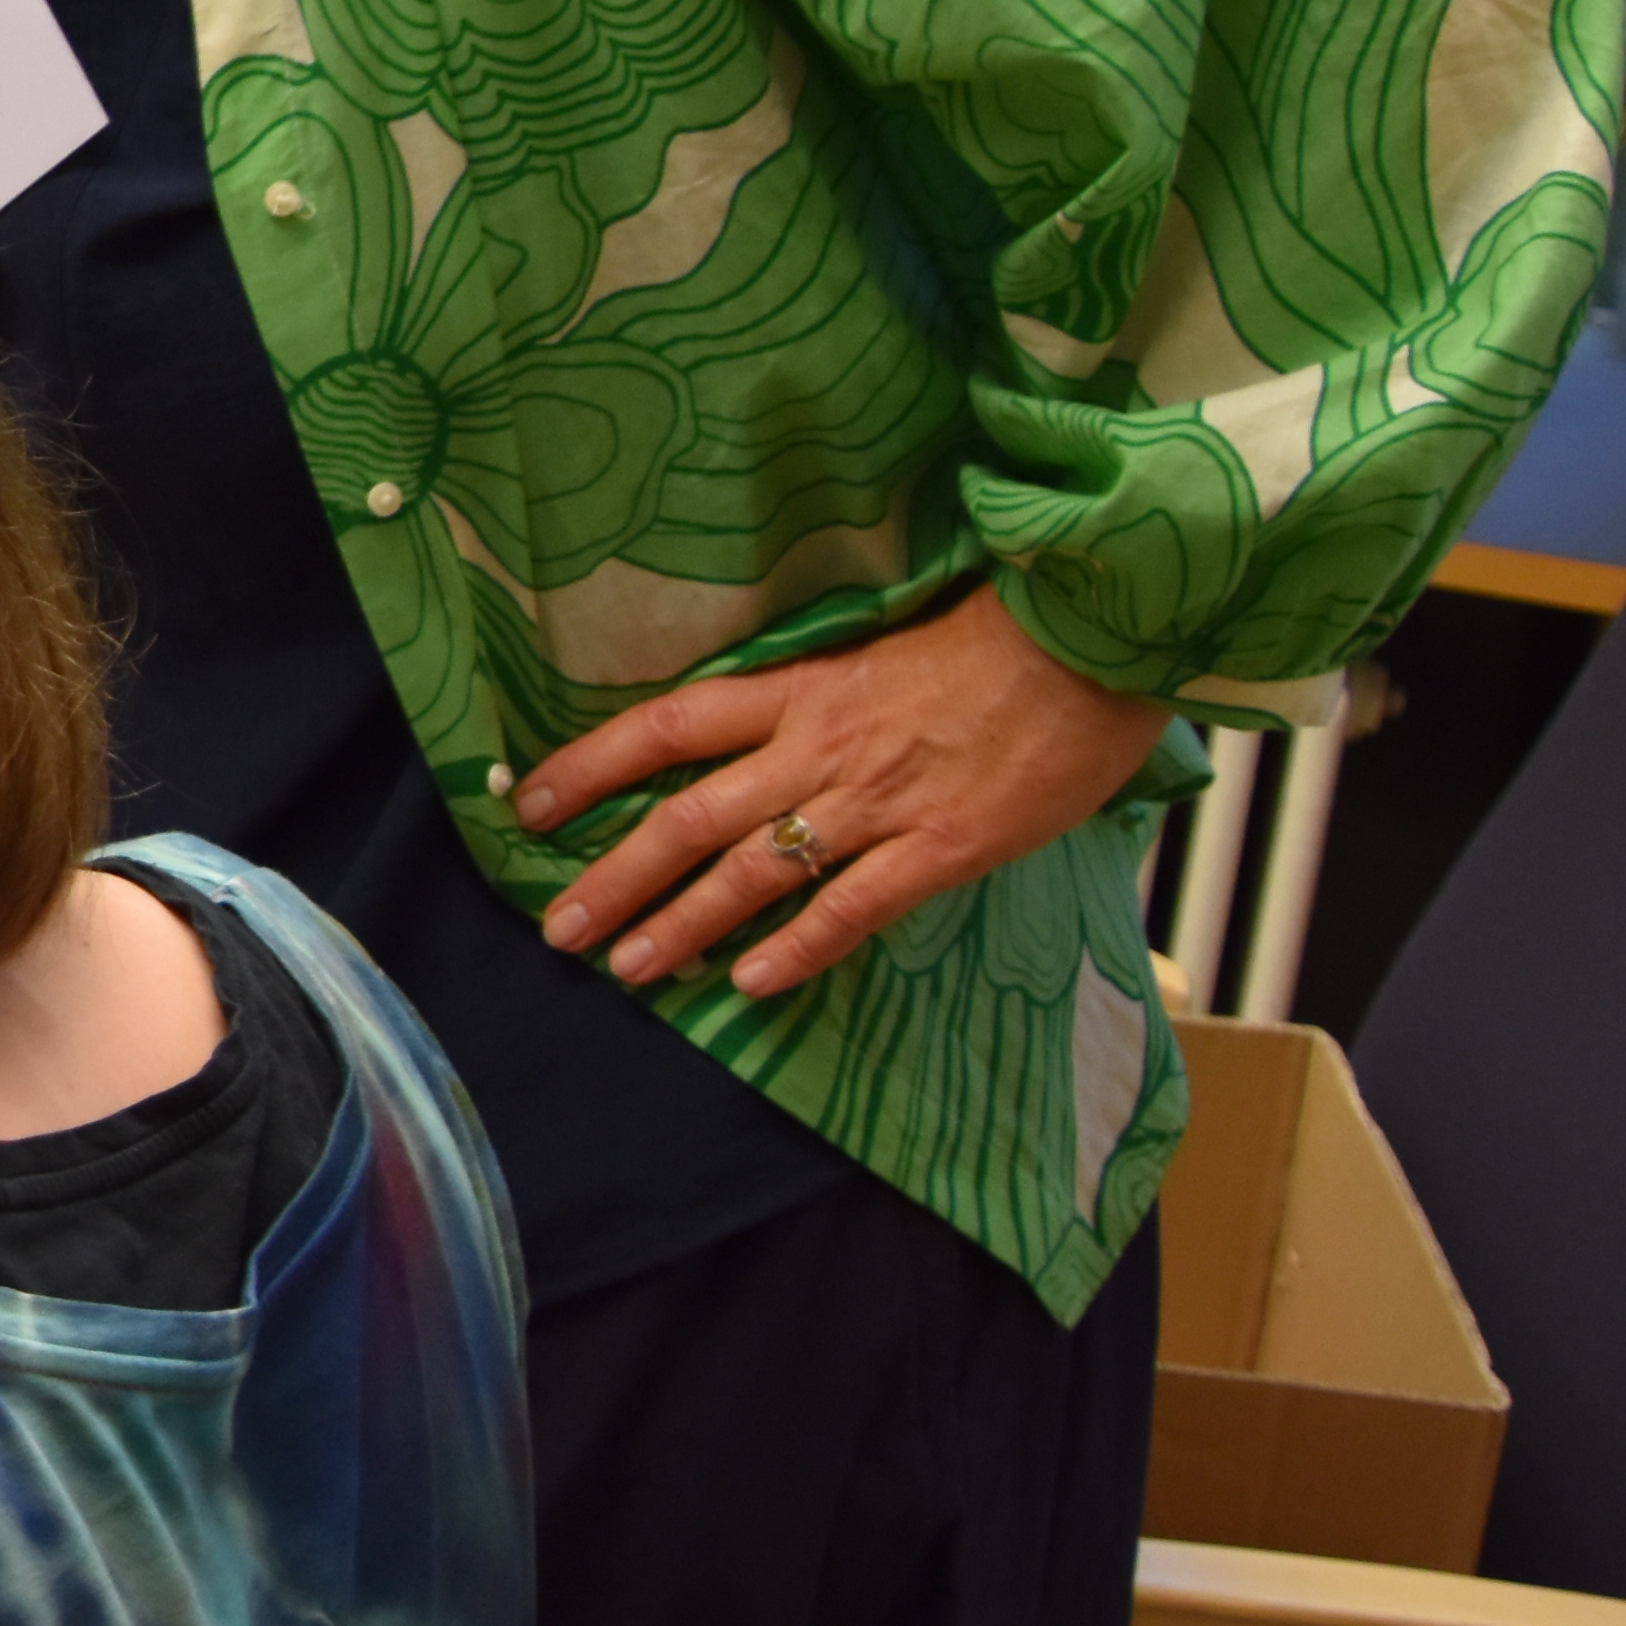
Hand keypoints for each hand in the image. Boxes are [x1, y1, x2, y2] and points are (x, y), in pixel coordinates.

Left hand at [515, 586, 1173, 999]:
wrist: (1093, 640)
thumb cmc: (992, 641)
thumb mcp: (876, 653)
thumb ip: (812, 702)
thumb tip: (755, 745)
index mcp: (798, 689)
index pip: (665, 726)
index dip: (590, 768)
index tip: (531, 807)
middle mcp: (817, 748)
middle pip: (686, 817)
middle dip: (614, 880)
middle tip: (559, 930)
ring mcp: (876, 802)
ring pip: (751, 874)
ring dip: (682, 927)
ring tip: (628, 970)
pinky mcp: (940, 848)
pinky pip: (851, 908)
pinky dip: (798, 949)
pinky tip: (751, 986)